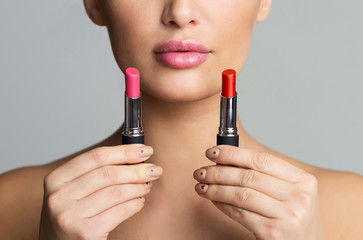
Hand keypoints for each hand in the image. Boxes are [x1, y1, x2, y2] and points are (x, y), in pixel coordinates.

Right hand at [39, 144, 162, 239]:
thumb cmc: (72, 218)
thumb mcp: (74, 192)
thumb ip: (97, 174)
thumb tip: (134, 158)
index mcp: (56, 179)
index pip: (96, 157)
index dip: (124, 151)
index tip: (145, 150)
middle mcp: (58, 196)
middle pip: (108, 173)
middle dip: (137, 170)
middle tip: (155, 169)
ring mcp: (69, 216)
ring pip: (116, 192)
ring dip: (138, 187)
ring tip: (148, 186)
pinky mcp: (85, 233)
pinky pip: (120, 211)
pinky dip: (135, 204)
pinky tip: (140, 201)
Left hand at [193, 145, 324, 239]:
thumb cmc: (293, 221)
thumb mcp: (290, 196)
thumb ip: (266, 178)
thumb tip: (227, 162)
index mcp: (303, 180)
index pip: (261, 159)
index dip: (233, 153)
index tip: (213, 152)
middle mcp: (299, 196)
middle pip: (249, 176)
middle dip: (219, 172)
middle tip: (200, 171)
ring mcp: (288, 215)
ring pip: (241, 193)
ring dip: (216, 188)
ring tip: (201, 186)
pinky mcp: (274, 232)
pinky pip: (240, 213)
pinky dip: (222, 205)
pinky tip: (213, 200)